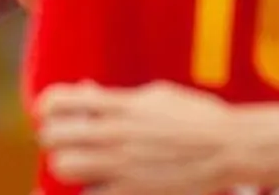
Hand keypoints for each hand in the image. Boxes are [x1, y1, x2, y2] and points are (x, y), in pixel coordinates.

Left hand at [35, 81, 242, 194]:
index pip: (59, 101)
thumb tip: (87, 94)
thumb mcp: (157, 96)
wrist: (231, 149)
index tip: (50, 113)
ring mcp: (122, 165)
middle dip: (53, 138)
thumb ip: (119, 99)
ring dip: (66, 165)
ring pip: (63, 167)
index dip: (46, 107)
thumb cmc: (198, 118)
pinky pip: (90, 194)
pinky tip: (102, 184)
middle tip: (64, 140)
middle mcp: (115, 134)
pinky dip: (92, 190)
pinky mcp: (133, 192)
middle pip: (52, 137)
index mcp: (120, 105)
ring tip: (79, 163)